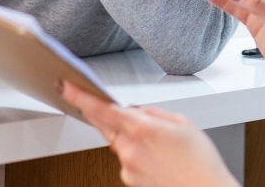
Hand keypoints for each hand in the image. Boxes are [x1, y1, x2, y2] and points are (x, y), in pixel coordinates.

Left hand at [59, 81, 237, 186]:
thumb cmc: (200, 161)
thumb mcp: (183, 123)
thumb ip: (153, 113)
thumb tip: (136, 110)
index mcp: (142, 129)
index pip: (102, 108)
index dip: (80, 96)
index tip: (65, 86)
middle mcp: (130, 149)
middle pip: (105, 124)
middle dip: (105, 114)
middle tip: (120, 111)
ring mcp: (127, 166)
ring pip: (119, 142)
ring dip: (131, 138)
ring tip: (162, 147)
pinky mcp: (128, 179)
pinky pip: (126, 159)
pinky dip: (137, 155)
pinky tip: (158, 159)